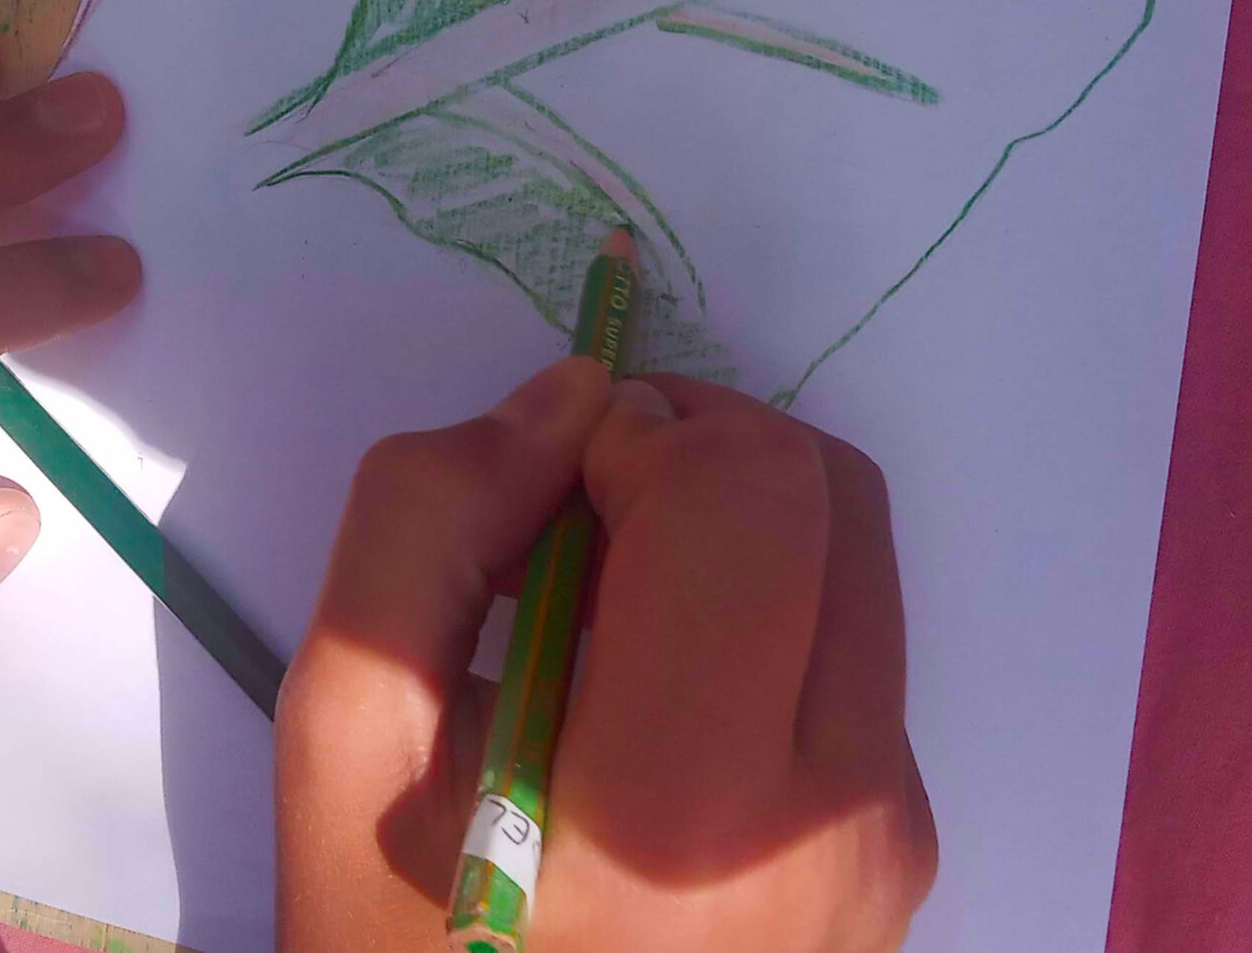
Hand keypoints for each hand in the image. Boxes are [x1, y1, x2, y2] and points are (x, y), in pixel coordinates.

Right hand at [278, 364, 934, 951]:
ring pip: (860, 557)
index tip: (539, 494)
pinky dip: (766, 612)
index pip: (743, 488)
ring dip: (735, 525)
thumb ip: (427, 524)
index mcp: (687, 798)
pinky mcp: (907, 855)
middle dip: (692, 451)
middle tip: (572, 520)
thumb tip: (569, 397)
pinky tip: (656, 697)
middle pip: (825, 491)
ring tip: (608, 617)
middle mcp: (839, 816)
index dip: (631, 430)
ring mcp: (893, 844)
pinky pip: (859, 653)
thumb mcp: (343, 738)